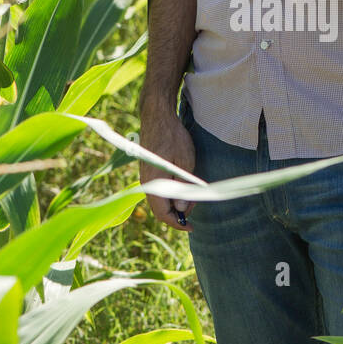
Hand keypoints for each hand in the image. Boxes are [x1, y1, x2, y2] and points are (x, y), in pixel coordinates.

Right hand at [137, 110, 196, 231]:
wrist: (157, 116)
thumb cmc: (172, 137)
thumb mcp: (185, 162)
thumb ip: (183, 187)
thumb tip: (180, 208)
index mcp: (153, 183)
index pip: (162, 214)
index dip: (177, 224)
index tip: (192, 226)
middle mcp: (146, 183)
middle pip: (160, 209)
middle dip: (179, 212)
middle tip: (196, 203)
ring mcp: (146, 177)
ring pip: (160, 199)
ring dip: (175, 202)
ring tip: (192, 193)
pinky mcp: (149, 171)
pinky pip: (159, 190)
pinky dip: (171, 193)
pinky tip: (183, 185)